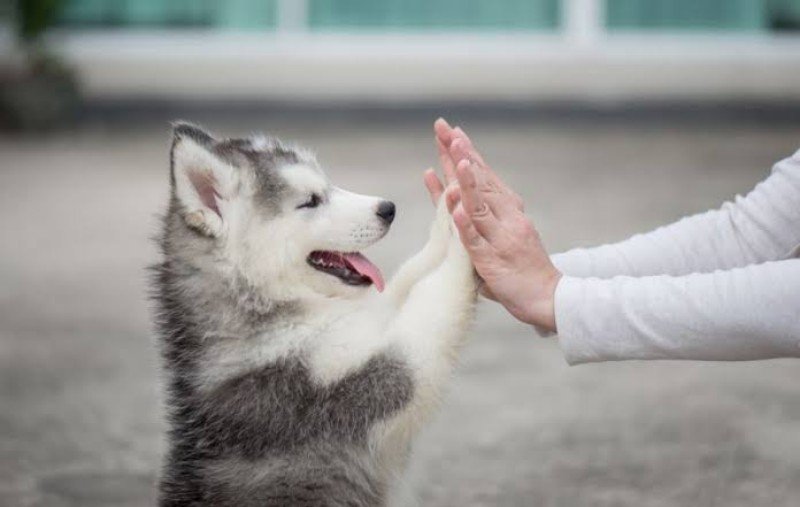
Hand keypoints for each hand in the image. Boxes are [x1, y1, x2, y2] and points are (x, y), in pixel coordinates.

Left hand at [424, 118, 560, 330]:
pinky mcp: (493, 261)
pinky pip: (476, 241)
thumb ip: (479, 215)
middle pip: (479, 182)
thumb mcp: (501, 233)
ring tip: (455, 160)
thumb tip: (456, 195)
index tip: (452, 131)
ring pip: (479, 206)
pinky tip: (456, 209)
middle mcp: (506, 218)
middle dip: (461, 155)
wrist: (548, 296)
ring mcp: (500, 238)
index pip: (483, 175)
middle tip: (446, 130)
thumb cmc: (522, 266)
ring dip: (467, 182)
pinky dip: (466, 225)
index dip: (467, 153)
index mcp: (508, 209)